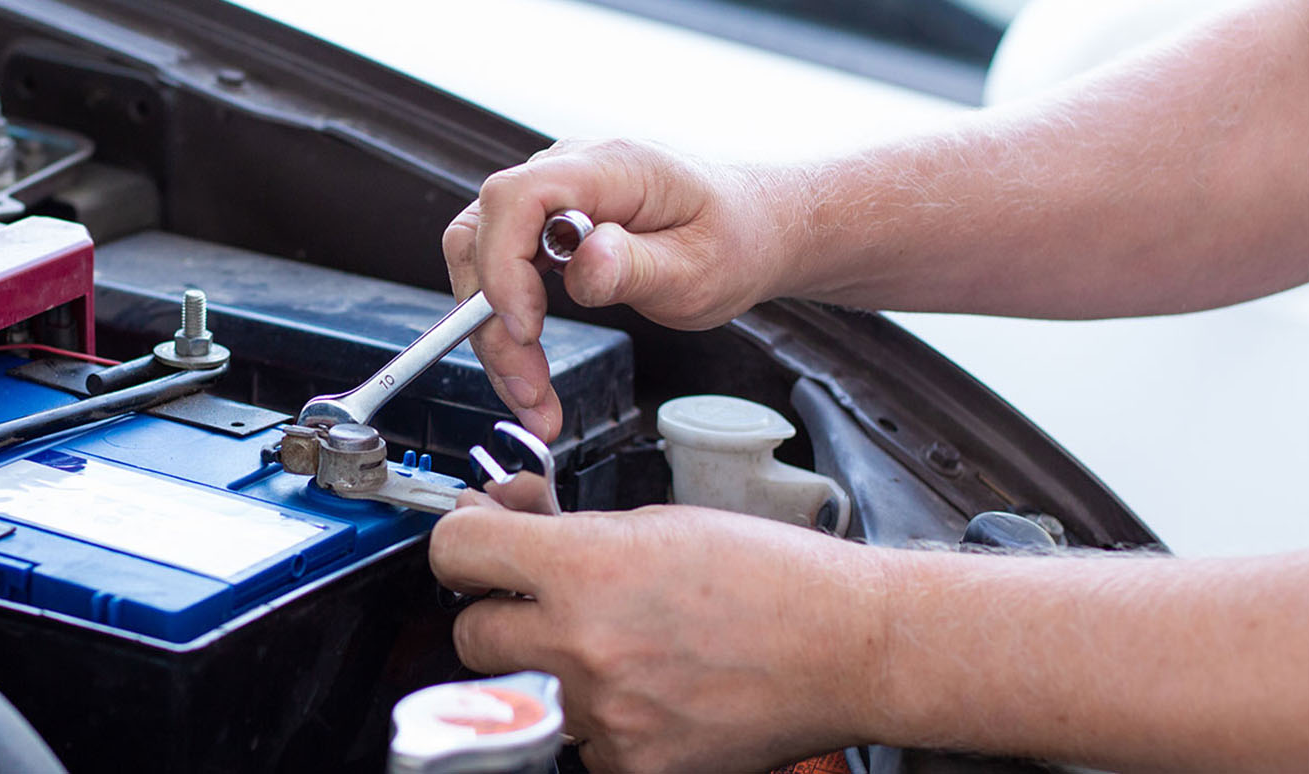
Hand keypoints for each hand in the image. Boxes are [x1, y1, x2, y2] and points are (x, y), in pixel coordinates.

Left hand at [429, 492, 888, 771]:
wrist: (853, 646)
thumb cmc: (773, 577)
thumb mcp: (658, 523)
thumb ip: (570, 533)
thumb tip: (507, 520)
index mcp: (584, 569)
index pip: (456, 553)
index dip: (461, 544)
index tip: (475, 548)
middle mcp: (583, 645)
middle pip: (471, 635)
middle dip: (498, 614)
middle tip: (543, 603)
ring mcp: (605, 715)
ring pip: (523, 693)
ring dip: (552, 671)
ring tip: (620, 648)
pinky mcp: (634, 767)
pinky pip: (579, 743)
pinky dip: (601, 721)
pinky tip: (650, 691)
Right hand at [443, 139, 803, 440]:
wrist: (751, 228)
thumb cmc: (734, 238)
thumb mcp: (700, 267)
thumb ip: (637, 266)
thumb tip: (584, 264)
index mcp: (610, 167)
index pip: (517, 197)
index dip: (503, 264)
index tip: (525, 329)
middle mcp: (569, 173)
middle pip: (482, 234)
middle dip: (490, 319)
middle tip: (526, 387)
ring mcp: (553, 200)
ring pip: (482, 261)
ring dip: (492, 334)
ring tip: (531, 396)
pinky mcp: (546, 230)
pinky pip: (502, 275)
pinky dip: (507, 329)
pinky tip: (530, 372)